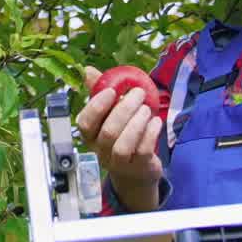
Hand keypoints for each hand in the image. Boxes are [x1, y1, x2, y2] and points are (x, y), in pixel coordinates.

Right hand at [76, 65, 162, 211]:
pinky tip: (156, 122)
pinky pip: (143, 151)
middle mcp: (101, 151)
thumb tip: (87, 70)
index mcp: (90, 136)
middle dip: (125, 109)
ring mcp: (120, 163)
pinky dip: (150, 134)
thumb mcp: (109, 114)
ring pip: (123, 145)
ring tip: (146, 109)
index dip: (96, 107)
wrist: (135, 171)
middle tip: (138, 93)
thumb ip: (99, 92)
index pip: (85, 123)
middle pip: (108, 132)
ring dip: (137, 123)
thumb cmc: (120, 135)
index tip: (111, 91)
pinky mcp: (139, 168)